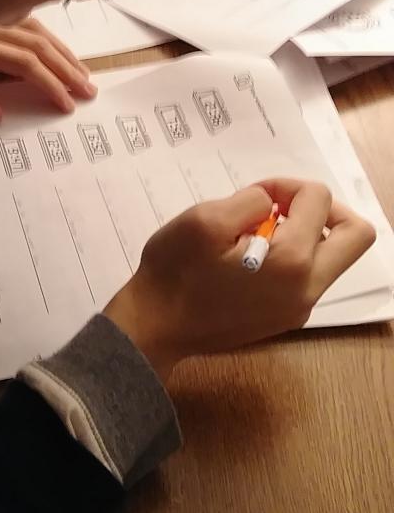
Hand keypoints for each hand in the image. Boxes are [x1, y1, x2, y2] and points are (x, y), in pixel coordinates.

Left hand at [0, 18, 96, 121]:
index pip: (23, 64)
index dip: (49, 84)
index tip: (66, 104)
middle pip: (38, 45)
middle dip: (66, 69)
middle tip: (89, 90)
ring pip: (35, 28)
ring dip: (62, 50)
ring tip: (81, 71)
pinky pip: (23, 15)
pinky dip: (45, 32)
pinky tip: (54, 44)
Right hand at [105, 179, 375, 381]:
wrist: (154, 327)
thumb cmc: (174, 272)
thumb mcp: (204, 219)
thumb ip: (250, 200)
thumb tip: (271, 203)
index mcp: (292, 262)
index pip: (319, 199)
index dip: (286, 185)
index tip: (254, 195)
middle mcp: (307, 289)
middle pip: (357, 236)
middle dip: (324, 209)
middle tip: (283, 208)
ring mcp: (300, 308)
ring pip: (334, 257)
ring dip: (306, 232)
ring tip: (257, 232)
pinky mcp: (286, 317)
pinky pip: (309, 276)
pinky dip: (291, 255)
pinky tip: (249, 257)